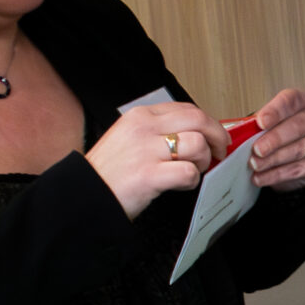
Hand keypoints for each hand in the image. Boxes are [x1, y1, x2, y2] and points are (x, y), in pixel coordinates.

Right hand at [87, 101, 228, 220]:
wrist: (85, 195)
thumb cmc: (110, 171)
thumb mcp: (129, 137)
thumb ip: (159, 130)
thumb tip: (195, 133)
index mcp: (141, 115)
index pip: (187, 108)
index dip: (209, 123)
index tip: (215, 135)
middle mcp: (144, 127)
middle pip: (198, 120)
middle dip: (217, 136)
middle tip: (219, 152)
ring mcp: (146, 150)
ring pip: (197, 144)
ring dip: (203, 161)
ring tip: (193, 170)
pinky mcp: (148, 175)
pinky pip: (188, 172)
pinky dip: (192, 180)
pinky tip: (182, 185)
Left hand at [246, 88, 304, 188]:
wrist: (296, 154)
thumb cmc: (278, 131)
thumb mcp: (268, 121)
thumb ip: (255, 124)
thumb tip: (234, 133)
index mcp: (300, 101)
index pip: (291, 101)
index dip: (275, 111)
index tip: (260, 122)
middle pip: (297, 127)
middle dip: (274, 139)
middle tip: (256, 149)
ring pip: (298, 150)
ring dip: (273, 159)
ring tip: (255, 164)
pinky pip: (296, 169)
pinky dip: (276, 175)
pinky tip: (260, 177)